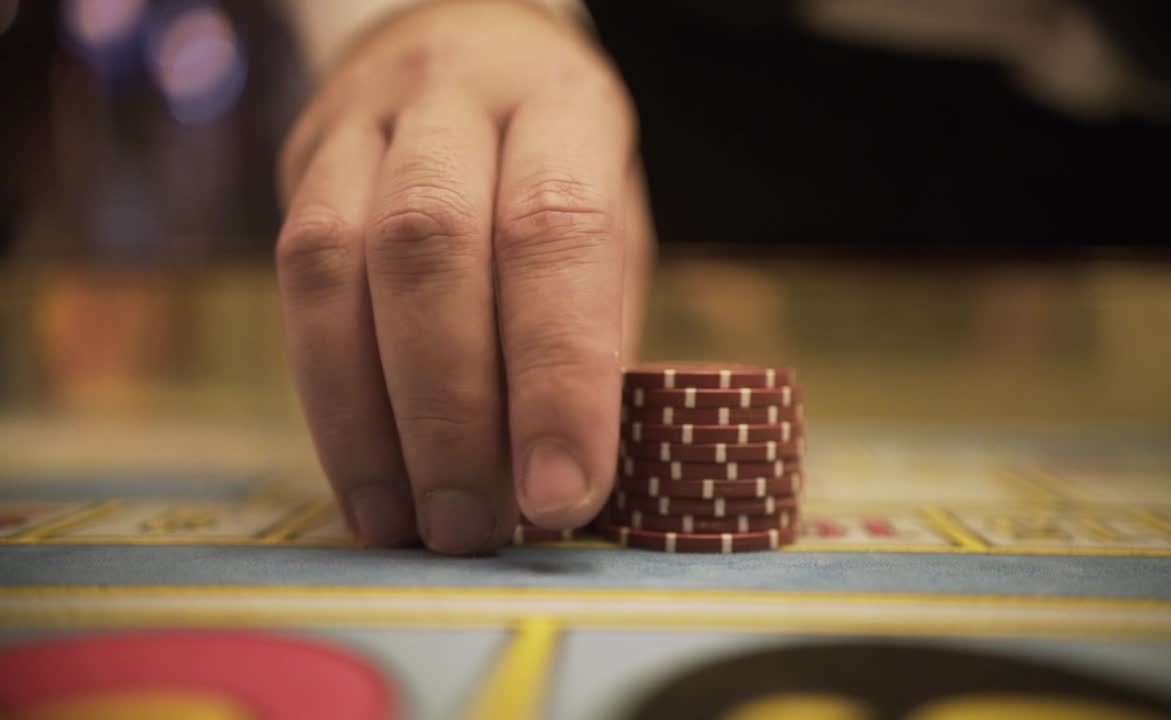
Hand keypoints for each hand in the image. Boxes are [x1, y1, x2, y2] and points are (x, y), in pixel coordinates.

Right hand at [275, 0, 652, 553]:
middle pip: (431, 246)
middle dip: (453, 412)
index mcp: (560, 106)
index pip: (557, 230)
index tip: (561, 494)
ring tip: (413, 524)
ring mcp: (361, 123)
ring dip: (372, 420)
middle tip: (477, 527)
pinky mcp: (300, 164)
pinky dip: (329, 400)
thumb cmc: (557, 168)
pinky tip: (366, 481)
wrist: (462, 49)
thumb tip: (569, 482)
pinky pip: (293, 281)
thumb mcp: (610, 223)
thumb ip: (593, 329)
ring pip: (338, 264)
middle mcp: (453, 97)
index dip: (556, 373)